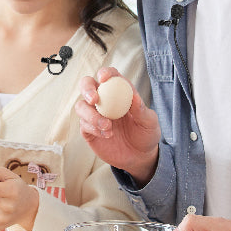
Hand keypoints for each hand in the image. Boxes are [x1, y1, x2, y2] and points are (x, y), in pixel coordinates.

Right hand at [75, 67, 160, 182]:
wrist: (139, 157)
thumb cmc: (145, 134)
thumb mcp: (150, 122)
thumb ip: (141, 110)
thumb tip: (135, 96)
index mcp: (119, 92)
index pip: (110, 76)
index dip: (105, 73)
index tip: (104, 78)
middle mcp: (104, 100)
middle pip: (86, 85)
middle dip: (87, 89)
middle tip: (94, 100)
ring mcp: (94, 114)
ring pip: (81, 106)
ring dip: (91, 115)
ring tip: (108, 126)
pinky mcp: (88, 130)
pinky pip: (84, 125)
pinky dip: (94, 129)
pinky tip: (107, 135)